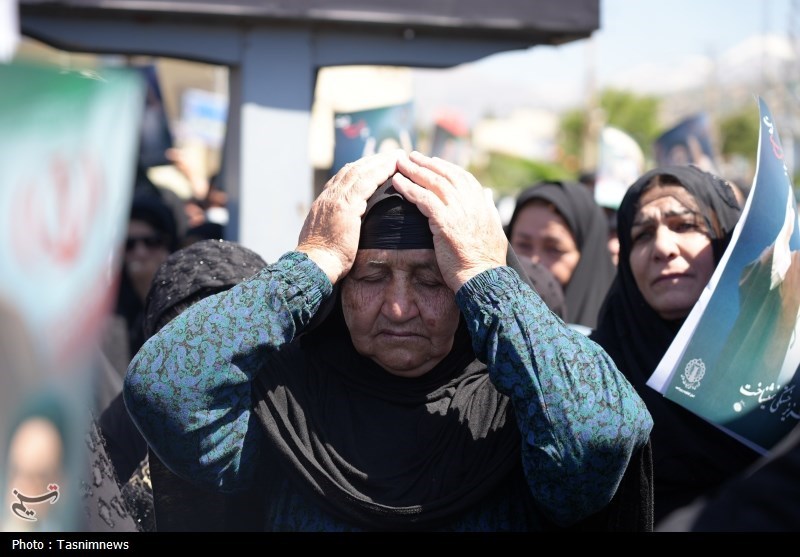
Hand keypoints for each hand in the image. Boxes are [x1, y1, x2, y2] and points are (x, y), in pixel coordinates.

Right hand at [297, 150, 405, 283]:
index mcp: (324, 204)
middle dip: (373, 161)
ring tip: (397, 157)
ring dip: (380, 162)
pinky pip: (365, 183)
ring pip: (360, 172)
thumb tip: (347, 230)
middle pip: (352, 170)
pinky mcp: (345, 207)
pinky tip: (393, 169)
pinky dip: (380, 173)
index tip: (376, 165)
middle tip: (391, 155)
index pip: (343, 178)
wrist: (314, 266)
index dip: (361, 169)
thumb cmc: (323, 261)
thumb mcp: (327, 238)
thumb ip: (337, 227)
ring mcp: (335, 200)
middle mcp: (328, 197)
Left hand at [393, 151, 506, 291]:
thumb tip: (488, 195)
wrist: (484, 278)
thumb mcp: (494, 229)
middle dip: (426, 163)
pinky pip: (423, 199)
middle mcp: (472, 202)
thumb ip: (489, 209)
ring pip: (433, 182)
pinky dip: (409, 188)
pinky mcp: (445, 222)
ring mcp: (459, 211)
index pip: (462, 177)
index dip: (445, 167)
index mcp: (482, 204)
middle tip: (411, 156)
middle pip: (445, 175)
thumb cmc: (486, 260)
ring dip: (414, 170)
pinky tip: (397, 182)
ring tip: (399, 163)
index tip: (432, 161)